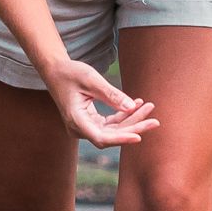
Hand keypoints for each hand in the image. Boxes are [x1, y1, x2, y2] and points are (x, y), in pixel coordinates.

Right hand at [42, 56, 156, 148]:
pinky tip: (137, 105)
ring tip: (149, 107)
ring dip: (132, 121)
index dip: (121, 139)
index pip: (101, 138)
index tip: (139, 136)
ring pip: (113, 131)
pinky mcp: (90, 123)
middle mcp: (79, 129)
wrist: (56, 71)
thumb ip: (111, 95)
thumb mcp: (92, 80)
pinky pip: (110, 124)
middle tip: (155, 121)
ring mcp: (84, 127)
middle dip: (134, 127)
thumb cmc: (71, 73)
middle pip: (111, 136)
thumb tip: (132, 107)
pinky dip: (124, 116)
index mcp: (76, 120)